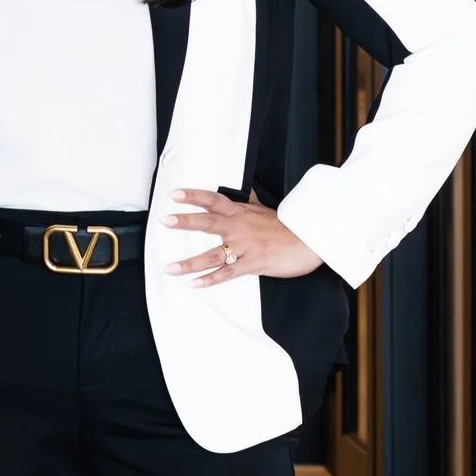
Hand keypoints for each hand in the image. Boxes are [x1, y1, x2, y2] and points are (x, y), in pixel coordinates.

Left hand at [169, 184, 321, 286]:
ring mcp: (245, 247)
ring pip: (213, 255)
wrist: (310, 241)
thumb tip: (245, 191)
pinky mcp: (253, 264)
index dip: (194, 196)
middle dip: (186, 221)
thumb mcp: (267, 209)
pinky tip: (195, 284)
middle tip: (166, 219)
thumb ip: (251, 201)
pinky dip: (210, 280)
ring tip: (170, 268)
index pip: (213, 200)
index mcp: (241, 213)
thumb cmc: (288, 227)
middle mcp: (240, 228)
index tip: (175, 194)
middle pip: (209, 222)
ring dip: (190, 263)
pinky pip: (227, 273)